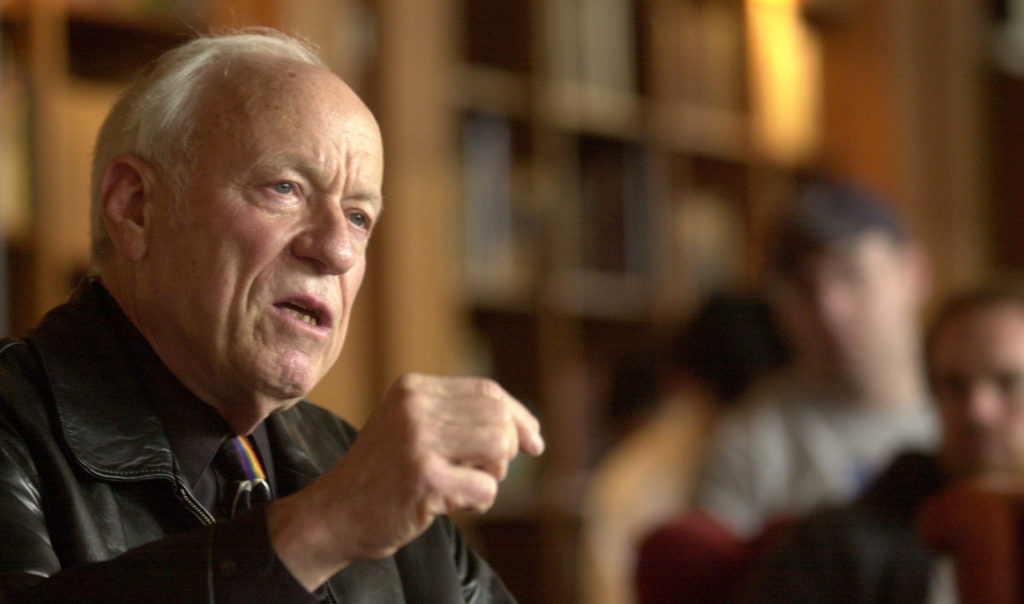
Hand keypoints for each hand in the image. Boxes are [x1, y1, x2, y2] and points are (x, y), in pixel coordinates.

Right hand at [267, 373, 543, 590]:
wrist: (334, 515)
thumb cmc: (383, 477)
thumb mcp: (412, 428)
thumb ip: (458, 419)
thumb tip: (528, 431)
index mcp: (413, 388)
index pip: (488, 391)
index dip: (518, 417)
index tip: (534, 441)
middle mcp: (414, 406)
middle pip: (498, 416)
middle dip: (506, 449)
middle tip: (486, 473)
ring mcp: (417, 440)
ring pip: (498, 446)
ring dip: (494, 474)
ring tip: (467, 486)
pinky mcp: (423, 477)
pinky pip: (485, 487)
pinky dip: (479, 502)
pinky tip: (451, 505)